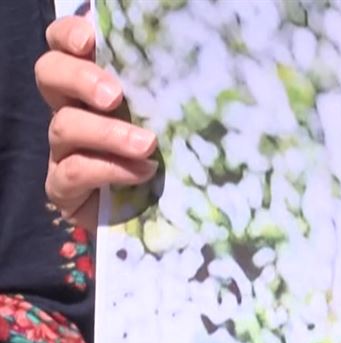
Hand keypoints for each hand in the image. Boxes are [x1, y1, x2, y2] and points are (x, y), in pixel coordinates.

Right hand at [35, 16, 159, 231]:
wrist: (163, 215)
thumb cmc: (172, 156)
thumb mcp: (173, 119)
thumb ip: (168, 94)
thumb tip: (196, 73)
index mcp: (92, 85)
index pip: (63, 46)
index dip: (69, 35)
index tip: (90, 40)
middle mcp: (71, 109)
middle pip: (49, 74)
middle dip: (79, 79)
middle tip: (114, 96)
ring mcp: (63, 149)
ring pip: (64, 126)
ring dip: (107, 133)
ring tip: (147, 144)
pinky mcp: (63, 187)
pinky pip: (73, 172)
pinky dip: (110, 170)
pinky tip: (142, 172)